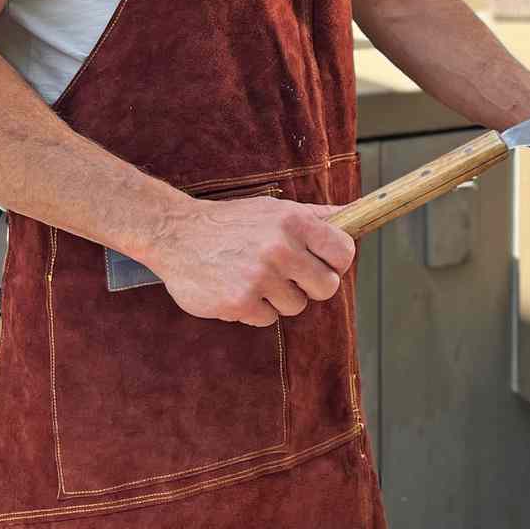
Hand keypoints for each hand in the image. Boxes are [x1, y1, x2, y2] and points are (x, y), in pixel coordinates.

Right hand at [148, 192, 355, 325]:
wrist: (176, 233)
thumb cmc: (231, 222)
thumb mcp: (274, 210)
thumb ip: (316, 216)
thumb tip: (353, 215)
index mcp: (294, 222)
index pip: (343, 252)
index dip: (337, 262)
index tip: (325, 264)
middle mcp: (280, 248)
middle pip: (327, 287)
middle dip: (311, 286)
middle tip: (290, 276)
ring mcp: (260, 277)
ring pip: (296, 306)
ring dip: (279, 298)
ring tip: (255, 278)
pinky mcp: (239, 302)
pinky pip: (267, 318)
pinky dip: (254, 309)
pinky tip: (236, 288)